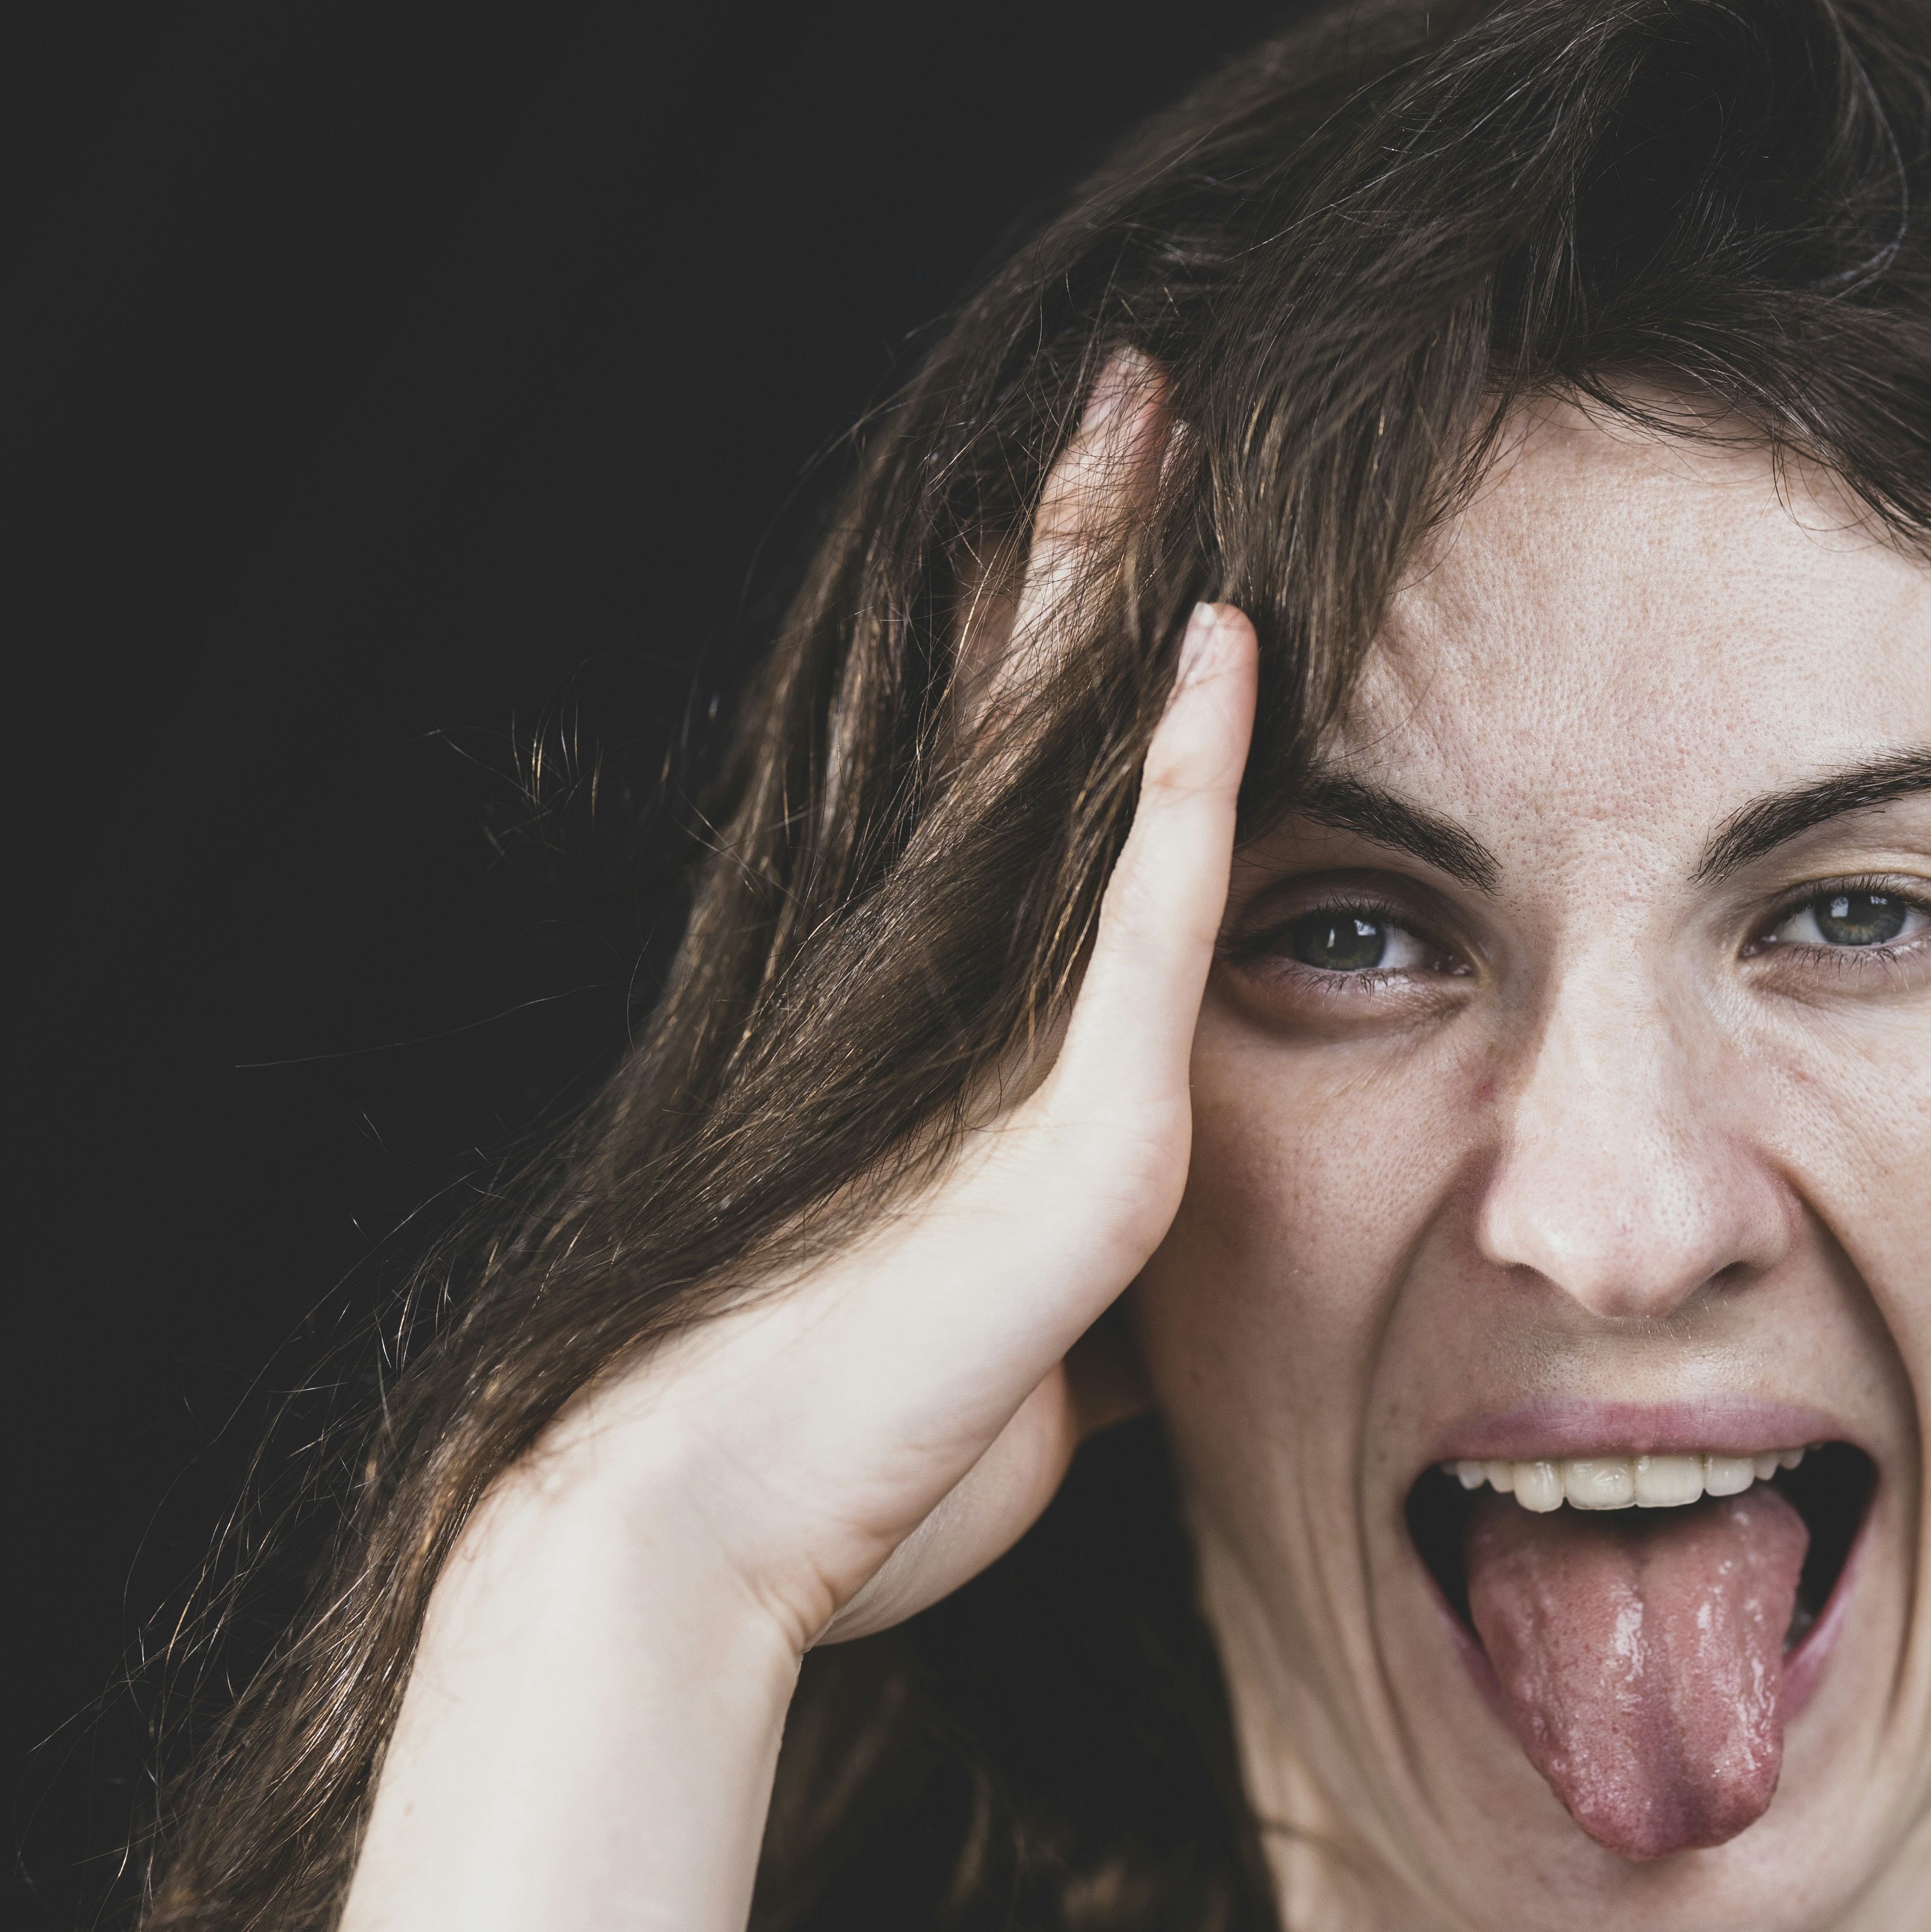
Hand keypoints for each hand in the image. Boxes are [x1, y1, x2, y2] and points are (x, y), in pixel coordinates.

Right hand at [492, 376, 1251, 1654]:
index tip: (1111, 549)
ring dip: (1113, 585)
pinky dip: (1194, 776)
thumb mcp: (1012, 1373)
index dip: (1068, 673)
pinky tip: (1221, 641)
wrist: (709, 1533)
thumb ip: (1071, 1301)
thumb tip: (1118, 1326)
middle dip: (1074, 557)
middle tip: (1124, 398)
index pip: (1034, 817)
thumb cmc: (845, 1475)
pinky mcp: (1084, 1125)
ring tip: (1153, 413)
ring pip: (1074, 761)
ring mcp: (1011, 1049)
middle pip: (1031, 727)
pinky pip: (1155, 904)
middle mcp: (966, 1005)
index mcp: (957, 1054)